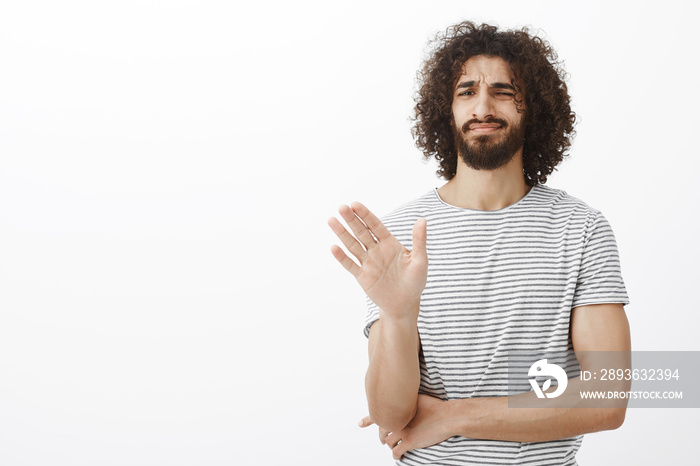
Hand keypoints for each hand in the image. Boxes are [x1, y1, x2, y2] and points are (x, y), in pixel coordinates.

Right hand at [328, 202, 427, 318]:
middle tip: (341, 207)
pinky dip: (342, 257)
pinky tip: (334, 247)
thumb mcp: (420, 261)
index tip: (355, 204)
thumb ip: (419, 240)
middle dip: (351, 220)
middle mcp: (376, 250)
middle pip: (361, 232)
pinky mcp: (362, 276)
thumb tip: (422, 220)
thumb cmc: (415, 281)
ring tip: (331, 220)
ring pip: (353, 245)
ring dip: (342, 234)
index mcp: (390, 243)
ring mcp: (368, 263)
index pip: (375, 225)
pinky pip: (350, 265)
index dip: (365, 215)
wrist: (406, 304)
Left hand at [359, 394, 454, 459]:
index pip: (380, 412)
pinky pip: (396, 451)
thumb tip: (404, 400)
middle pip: (383, 429)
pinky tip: (398, 456)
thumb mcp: (418, 398)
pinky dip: (396, 454)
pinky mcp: (409, 442)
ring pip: (388, 440)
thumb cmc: (436, 406)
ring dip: (389, 444)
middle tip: (382, 440)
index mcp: (399, 408)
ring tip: (392, 447)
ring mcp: (402, 431)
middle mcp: (398, 419)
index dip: (368, 419)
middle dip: (382, 435)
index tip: (360, 424)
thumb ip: (408, 401)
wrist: (446, 416)